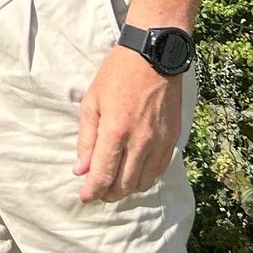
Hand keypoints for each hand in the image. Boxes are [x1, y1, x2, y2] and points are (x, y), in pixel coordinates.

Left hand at [75, 42, 184, 203]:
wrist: (154, 56)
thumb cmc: (117, 75)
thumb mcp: (92, 103)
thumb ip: (86, 140)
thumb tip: (80, 170)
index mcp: (115, 132)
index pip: (103, 176)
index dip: (92, 192)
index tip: (84, 197)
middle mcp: (140, 142)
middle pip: (124, 185)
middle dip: (108, 194)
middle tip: (98, 191)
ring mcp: (159, 142)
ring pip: (143, 183)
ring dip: (127, 189)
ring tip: (115, 184)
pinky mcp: (172, 139)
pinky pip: (159, 170)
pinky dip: (145, 178)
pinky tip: (135, 172)